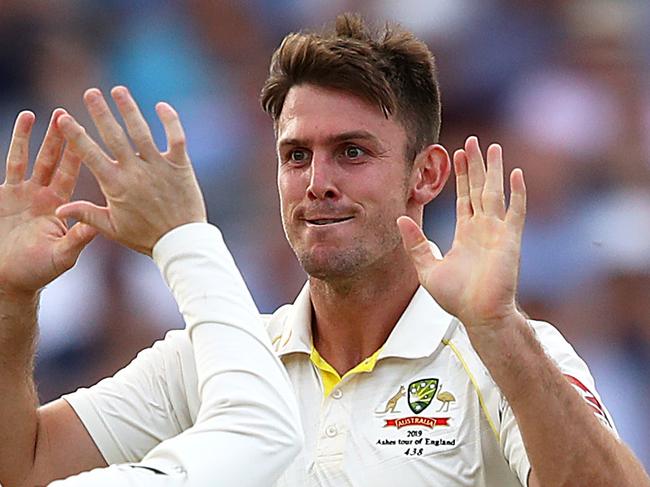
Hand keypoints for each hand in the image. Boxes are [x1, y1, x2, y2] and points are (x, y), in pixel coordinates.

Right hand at [0, 110, 96, 296]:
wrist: (8, 280)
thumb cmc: (38, 271)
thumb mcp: (62, 255)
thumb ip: (76, 239)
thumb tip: (96, 225)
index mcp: (61, 206)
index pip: (71, 173)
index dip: (77, 152)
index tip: (85, 131)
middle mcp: (43, 196)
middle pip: (51, 160)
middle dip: (57, 137)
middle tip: (63, 111)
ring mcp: (22, 194)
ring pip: (27, 160)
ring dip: (30, 138)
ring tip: (33, 114)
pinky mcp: (2, 196)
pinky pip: (7, 169)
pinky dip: (9, 151)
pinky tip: (11, 135)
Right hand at [56, 86, 206, 255]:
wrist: (181, 242)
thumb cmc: (145, 237)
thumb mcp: (113, 228)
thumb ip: (87, 214)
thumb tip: (59, 207)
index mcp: (115, 185)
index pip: (90, 154)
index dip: (76, 134)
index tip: (64, 118)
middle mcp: (135, 171)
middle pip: (114, 136)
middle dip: (100, 112)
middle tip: (90, 92)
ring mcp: (158, 166)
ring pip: (141, 131)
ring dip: (129, 109)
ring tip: (118, 90)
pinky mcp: (180, 166)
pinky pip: (176, 138)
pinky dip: (170, 121)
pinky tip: (161, 106)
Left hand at [397, 136, 525, 328]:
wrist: (478, 315)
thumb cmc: (456, 298)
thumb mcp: (427, 268)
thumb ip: (415, 243)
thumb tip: (400, 218)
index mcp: (465, 234)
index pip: (463, 197)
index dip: (461, 176)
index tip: (456, 154)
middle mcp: (482, 229)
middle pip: (479, 189)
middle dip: (475, 166)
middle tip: (472, 142)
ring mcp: (497, 232)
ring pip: (495, 193)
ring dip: (494, 170)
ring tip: (492, 147)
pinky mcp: (510, 240)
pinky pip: (515, 211)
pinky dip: (516, 193)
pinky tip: (514, 174)